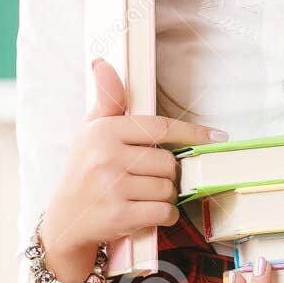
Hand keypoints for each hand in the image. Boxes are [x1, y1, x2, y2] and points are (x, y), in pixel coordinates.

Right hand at [42, 58, 226, 270]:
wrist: (67, 219)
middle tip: (148, 178)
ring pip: (168, 189)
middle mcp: (107, 157)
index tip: (216, 136)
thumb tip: (103, 63)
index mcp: (104, 131)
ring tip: (143, 196)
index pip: (160, 127)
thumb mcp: (90, 131)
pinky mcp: (120, 216)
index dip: (192, 133)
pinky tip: (151, 213)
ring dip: (165, 196)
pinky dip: (166, 216)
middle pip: (169, 163)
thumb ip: (107, 100)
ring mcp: (113, 187)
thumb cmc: (84, 170)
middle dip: (167, 174)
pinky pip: (164, 212)